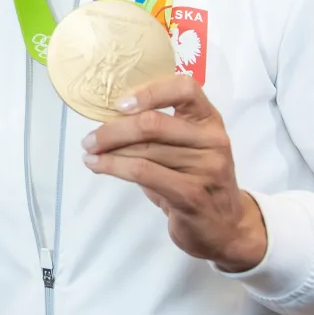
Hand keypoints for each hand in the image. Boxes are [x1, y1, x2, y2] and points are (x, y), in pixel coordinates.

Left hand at [82, 75, 266, 272]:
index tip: (119, 103)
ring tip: (90, 154)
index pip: (185, 88)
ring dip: (108, 152)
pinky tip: (98, 167)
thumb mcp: (184, 148)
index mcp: (209, 120)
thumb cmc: (194, 180)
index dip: (149, 91)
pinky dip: (113, 167)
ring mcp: (206, 167)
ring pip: (143, 150)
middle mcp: (212, 139)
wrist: (225, 226)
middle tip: (89, 139)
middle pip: (153, 123)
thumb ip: (157, 130)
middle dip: (112, 130)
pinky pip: (143, 172)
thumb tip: (108, 119)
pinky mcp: (192, 194)